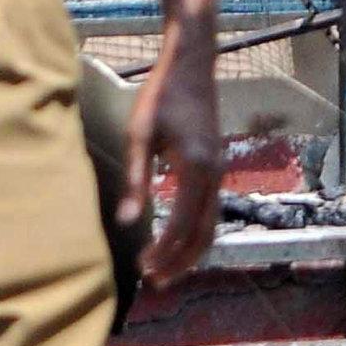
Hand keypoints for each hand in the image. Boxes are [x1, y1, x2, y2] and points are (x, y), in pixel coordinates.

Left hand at [123, 25, 224, 284]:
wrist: (192, 63)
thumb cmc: (162, 95)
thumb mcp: (140, 135)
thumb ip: (135, 180)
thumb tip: (125, 221)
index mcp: (197, 168)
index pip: (183, 225)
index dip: (164, 252)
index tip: (142, 269)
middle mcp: (215, 174)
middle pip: (204, 233)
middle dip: (181, 261)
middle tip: (154, 282)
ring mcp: (220, 169)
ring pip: (212, 224)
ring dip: (190, 250)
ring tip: (165, 268)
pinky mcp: (216, 164)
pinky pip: (211, 209)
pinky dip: (197, 232)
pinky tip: (177, 236)